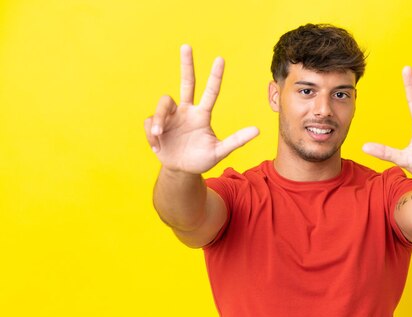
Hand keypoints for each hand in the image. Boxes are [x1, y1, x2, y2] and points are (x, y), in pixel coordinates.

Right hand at [144, 45, 258, 173]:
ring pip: (163, 105)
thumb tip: (258, 130)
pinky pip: (150, 123)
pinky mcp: (156, 125)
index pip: (211, 92)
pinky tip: (157, 145)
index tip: (220, 59)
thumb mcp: (219, 152)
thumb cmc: (201, 159)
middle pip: (187, 83)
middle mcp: (186, 111)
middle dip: (187, 64)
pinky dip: (152, 134)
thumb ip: (236, 141)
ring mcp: (170, 117)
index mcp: (202, 115)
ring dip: (158, 119)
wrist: (181, 171)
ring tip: (159, 135)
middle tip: (187, 46)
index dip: (215, 76)